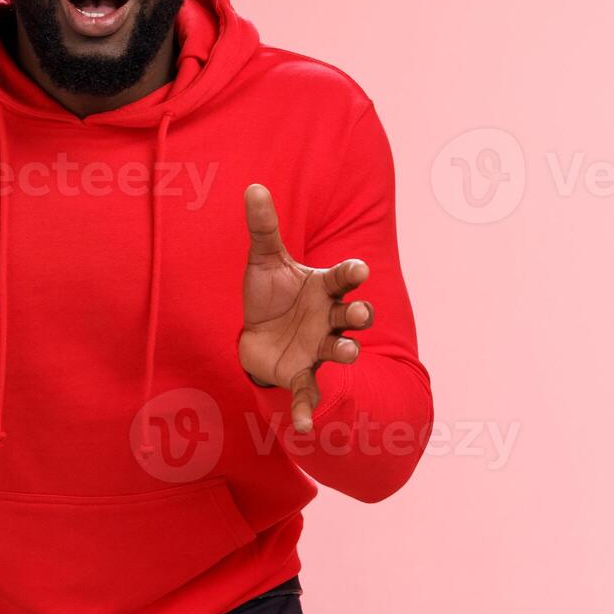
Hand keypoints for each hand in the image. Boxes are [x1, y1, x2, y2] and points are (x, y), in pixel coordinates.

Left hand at [237, 183, 373, 432]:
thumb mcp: (264, 261)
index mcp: (324, 288)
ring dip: (345, 351)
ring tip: (347, 352)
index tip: (360, 270)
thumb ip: (264, 228)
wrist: (257, 334)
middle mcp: (329, 319)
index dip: (352, 274)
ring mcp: (318, 348)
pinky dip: (306, 409)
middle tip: (360, 316)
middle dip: (358, 317)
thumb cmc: (270, 294)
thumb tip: (253, 187)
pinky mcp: (302, 374)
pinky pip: (308, 392)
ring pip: (339, 350)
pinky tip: (303, 425)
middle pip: (352, 317)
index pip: (344, 278)